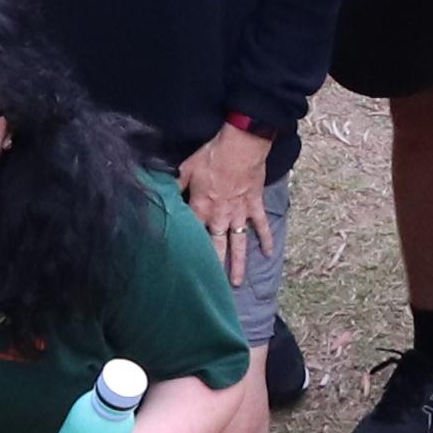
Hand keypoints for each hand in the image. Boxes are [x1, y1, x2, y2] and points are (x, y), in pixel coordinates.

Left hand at [176, 125, 273, 268]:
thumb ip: (175, 184)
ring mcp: (239, 214)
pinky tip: (269, 253)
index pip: (192, 234)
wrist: (240, 147)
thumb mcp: (186, 168)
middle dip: (214, 267)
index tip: (184, 266)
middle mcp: (219, 217)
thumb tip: (163, 192)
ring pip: (238, 244)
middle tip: (213, 286)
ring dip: (237, 264)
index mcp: (200, 209)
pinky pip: (261, 226)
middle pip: (215, 246)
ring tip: (236, 282)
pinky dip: (266, 239)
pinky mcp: (254, 206)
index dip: (188, 249)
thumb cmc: (212, 156)